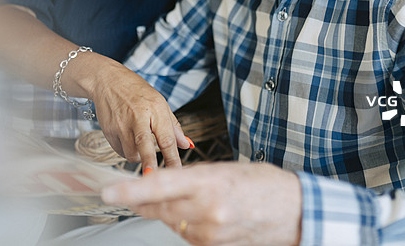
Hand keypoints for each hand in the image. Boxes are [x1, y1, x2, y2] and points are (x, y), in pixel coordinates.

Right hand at [77, 60, 192, 170]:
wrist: (107, 81)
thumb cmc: (136, 92)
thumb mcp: (160, 103)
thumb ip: (174, 126)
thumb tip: (187, 145)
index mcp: (155, 109)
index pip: (167, 138)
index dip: (173, 158)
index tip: (178, 173)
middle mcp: (137, 117)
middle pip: (144, 146)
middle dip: (150, 164)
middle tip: (154, 178)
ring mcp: (121, 125)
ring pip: (131, 154)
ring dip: (139, 157)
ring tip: (140, 145)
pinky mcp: (108, 131)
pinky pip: (120, 151)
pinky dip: (127, 151)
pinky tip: (127, 139)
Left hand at [102, 162, 301, 245]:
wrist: (296, 213)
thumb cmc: (265, 185)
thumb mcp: (227, 169)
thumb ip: (193, 177)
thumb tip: (161, 183)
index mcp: (209, 182)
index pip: (159, 186)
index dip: (130, 191)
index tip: (108, 193)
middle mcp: (206, 211)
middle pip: (158, 208)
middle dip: (146, 200)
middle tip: (136, 192)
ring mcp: (210, 233)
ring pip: (171, 222)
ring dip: (172, 211)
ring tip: (199, 200)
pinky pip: (187, 235)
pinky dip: (188, 224)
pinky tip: (207, 214)